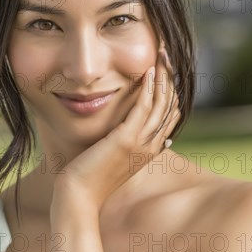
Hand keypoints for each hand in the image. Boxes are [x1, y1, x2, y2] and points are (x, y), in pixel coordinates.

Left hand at [51, 48, 180, 214]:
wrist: (79, 197)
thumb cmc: (92, 178)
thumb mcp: (119, 160)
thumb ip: (135, 146)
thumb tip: (158, 140)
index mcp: (151, 149)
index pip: (171, 114)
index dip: (172, 89)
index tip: (167, 69)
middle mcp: (152, 145)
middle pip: (171, 104)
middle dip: (172, 76)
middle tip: (167, 53)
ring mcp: (141, 143)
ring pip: (161, 102)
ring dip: (163, 75)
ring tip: (161, 53)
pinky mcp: (126, 140)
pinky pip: (143, 108)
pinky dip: (148, 88)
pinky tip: (148, 71)